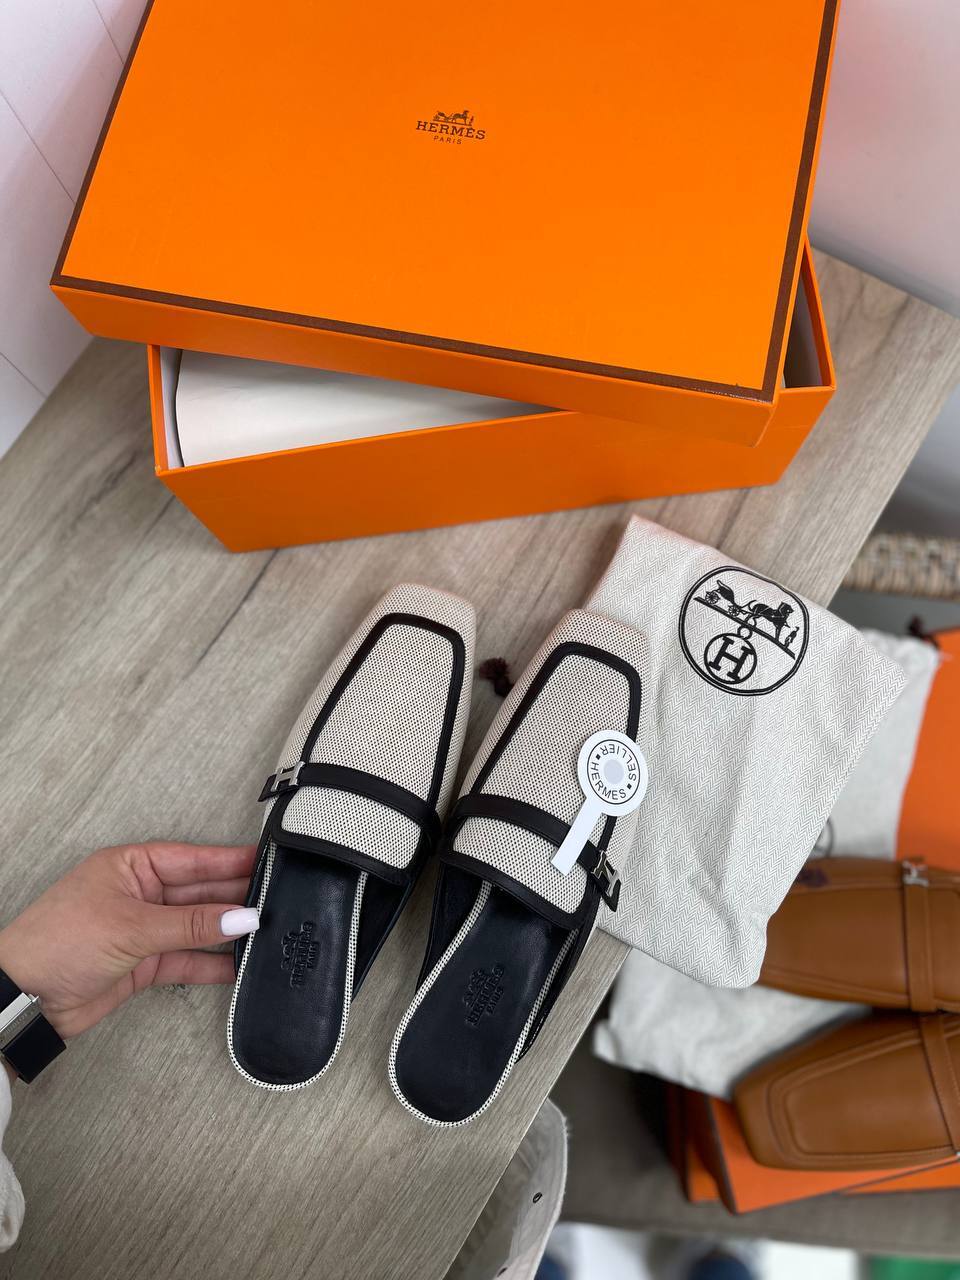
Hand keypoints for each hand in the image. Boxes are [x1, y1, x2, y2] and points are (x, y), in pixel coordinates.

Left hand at [0, 842, 258, 1039]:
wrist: (23, 999)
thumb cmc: (58, 942)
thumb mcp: (132, 926)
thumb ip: (191, 924)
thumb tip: (241, 917)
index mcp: (132, 866)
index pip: (193, 859)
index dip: (230, 860)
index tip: (267, 860)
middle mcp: (141, 894)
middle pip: (199, 892)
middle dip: (235, 898)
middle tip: (277, 899)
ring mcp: (143, 929)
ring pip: (197, 927)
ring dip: (227, 932)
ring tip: (266, 932)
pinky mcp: (144, 964)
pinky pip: (187, 959)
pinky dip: (212, 963)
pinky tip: (239, 964)